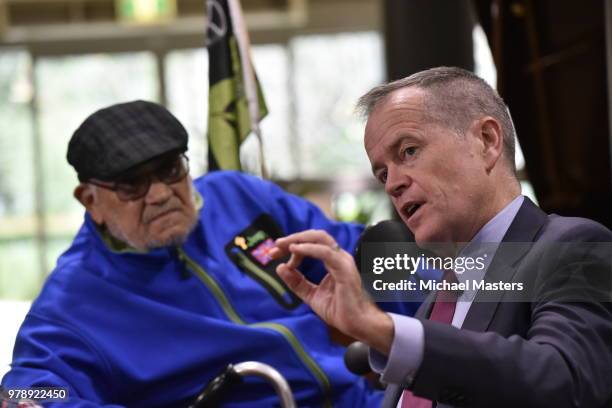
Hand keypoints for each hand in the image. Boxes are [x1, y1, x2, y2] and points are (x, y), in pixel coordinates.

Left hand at [273, 230, 393, 353]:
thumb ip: (296, 282)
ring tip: (282, 245)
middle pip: (314, 236)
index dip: (291, 246)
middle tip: (275, 245)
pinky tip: (295, 250)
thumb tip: (279, 267)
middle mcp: (338, 257)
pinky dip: (308, 249)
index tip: (275, 254)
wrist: (357, 324)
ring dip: (298, 240)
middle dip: (293, 238)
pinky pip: (325, 252)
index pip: (310, 243)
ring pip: (320, 239)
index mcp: (332, 260)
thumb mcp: (311, 295)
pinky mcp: (344, 268)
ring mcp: (342, 261)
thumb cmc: (339, 310)